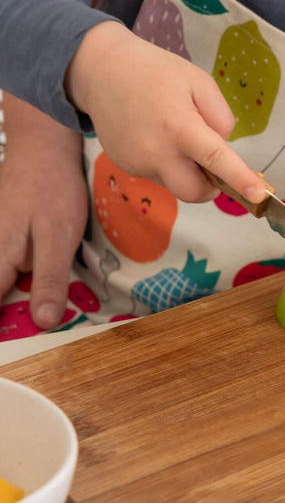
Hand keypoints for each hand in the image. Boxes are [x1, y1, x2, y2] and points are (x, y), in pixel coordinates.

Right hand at [0, 97, 86, 328]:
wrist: (42, 147)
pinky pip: (2, 263)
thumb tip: (42, 322)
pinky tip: (22, 280)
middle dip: (4, 310)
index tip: (8, 355)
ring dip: (8, 294)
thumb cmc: (53, 190)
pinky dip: (8, 278)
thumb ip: (50, 279)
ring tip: (21, 312)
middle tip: (21, 341)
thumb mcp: (59, 237)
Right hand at [66, 21, 266, 203]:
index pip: (216, 160)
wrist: (101, 71)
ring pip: (175, 183)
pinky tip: (155, 134)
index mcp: (179, 127)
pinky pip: (158, 174)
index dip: (240, 180)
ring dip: (186, 168)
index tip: (260, 196)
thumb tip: (223, 147)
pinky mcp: (125, 166)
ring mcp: (137, 163)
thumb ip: (220, 117)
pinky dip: (167, 162)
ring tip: (173, 130)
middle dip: (211, 185)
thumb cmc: (156, 72)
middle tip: (212, 161)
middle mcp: (156, 152)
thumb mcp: (199, 82)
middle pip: (194, 192)